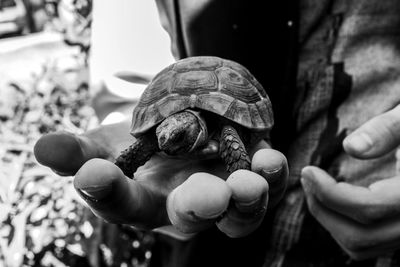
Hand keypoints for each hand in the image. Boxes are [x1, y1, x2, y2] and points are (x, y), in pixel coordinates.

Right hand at [34, 120, 287, 237]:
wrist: (179, 130)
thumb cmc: (137, 147)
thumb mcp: (103, 146)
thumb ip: (78, 152)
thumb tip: (42, 148)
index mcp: (143, 203)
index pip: (120, 202)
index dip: (106, 190)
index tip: (93, 174)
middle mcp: (185, 207)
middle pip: (192, 215)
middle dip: (199, 206)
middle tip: (206, 197)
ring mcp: (222, 193)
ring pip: (239, 211)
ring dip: (247, 198)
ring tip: (250, 183)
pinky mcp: (251, 172)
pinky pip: (267, 182)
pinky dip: (272, 174)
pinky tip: (271, 160)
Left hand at [301, 104, 399, 259]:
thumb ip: (387, 130)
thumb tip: (351, 148)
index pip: (369, 208)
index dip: (330, 193)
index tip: (308, 171)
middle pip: (360, 236)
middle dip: (323, 208)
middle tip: (307, 178)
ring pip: (361, 245)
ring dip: (329, 220)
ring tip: (314, 187)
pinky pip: (368, 243)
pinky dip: (342, 226)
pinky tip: (331, 200)